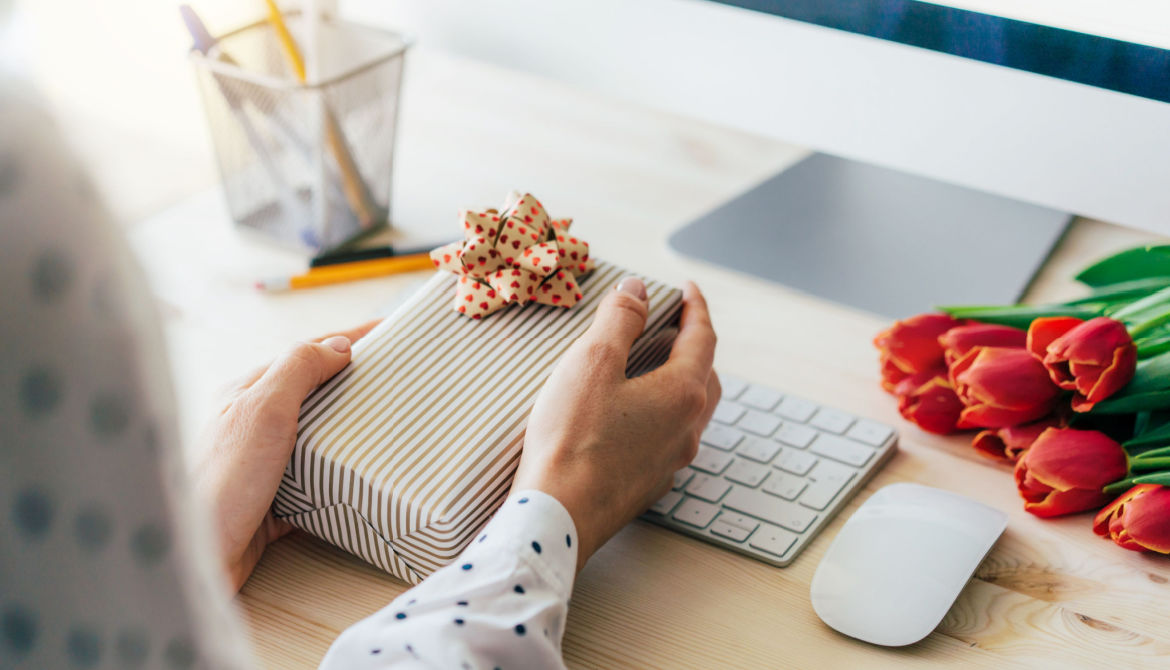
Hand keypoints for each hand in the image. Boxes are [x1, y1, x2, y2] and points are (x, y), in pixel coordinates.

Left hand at [193, 321, 379, 590]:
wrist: (194, 560)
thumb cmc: (221, 482)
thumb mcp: (262, 410)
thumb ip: (298, 370)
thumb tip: (338, 345)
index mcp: (247, 394)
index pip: (305, 354)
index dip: (347, 339)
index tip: (387, 330)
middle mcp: (251, 426)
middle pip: (313, 394)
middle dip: (353, 382)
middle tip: (396, 378)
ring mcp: (262, 466)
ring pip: (316, 438)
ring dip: (351, 429)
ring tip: (388, 423)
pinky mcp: (273, 505)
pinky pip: (317, 483)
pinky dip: (342, 476)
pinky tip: (361, 478)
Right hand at [514, 278, 719, 569]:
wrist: (557, 517)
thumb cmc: (571, 438)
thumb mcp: (591, 362)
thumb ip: (619, 319)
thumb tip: (638, 289)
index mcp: (682, 393)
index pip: (703, 338)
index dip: (695, 307)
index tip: (687, 289)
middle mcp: (687, 429)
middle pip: (705, 376)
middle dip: (693, 346)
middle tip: (672, 325)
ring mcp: (671, 461)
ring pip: (690, 412)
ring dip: (681, 382)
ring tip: (653, 367)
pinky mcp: (649, 485)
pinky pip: (668, 439)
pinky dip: (662, 414)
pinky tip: (634, 415)